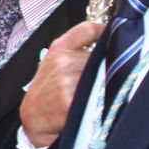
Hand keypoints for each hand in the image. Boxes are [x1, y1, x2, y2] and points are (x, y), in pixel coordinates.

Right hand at [20, 19, 104, 148]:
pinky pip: (97, 95)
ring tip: (96, 91)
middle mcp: (62, 62)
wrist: (34, 118)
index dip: (105, 31)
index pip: (86, 29)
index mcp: (58, 50)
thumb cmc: (46, 91)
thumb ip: (74, 50)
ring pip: (102, 76)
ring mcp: (67, 81)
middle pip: (101, 55)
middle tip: (105, 74)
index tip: (114, 36)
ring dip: (105, 83)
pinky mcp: (71, 101)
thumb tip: (106, 45)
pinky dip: (100, 98)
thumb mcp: (53, 63)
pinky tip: (92, 102)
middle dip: (106, 65)